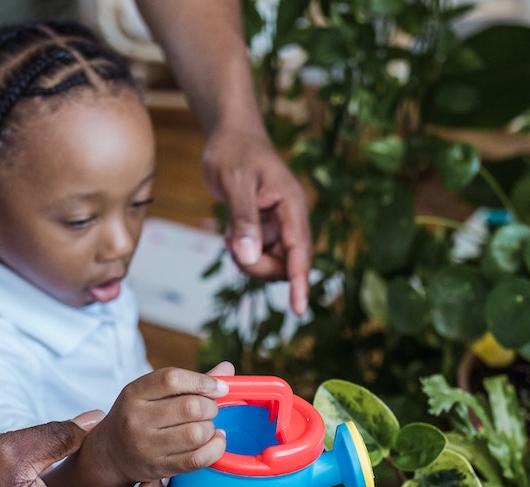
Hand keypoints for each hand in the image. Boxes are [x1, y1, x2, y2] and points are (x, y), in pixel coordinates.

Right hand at [89, 364, 233, 486]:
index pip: (172, 379)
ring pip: (197, 434)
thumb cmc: (138, 416)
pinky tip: (214, 441)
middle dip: (210, 406)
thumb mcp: (152, 393)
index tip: (219, 387)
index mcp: (134, 393)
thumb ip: (190, 382)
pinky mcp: (159, 467)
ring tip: (206, 427)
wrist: (110, 453)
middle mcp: (137, 419)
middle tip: (209, 409)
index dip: (202, 381)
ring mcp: (146, 446)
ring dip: (211, 428)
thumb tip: (227, 369)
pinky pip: (197, 459)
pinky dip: (215, 449)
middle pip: (190, 407)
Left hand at [202, 127, 310, 315]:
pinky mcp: (265, 228)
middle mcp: (290, 219)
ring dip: (247, 259)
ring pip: (269, 263)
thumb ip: (243, 221)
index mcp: (292, 206)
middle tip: (231, 244)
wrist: (229, 134)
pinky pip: (256, 254)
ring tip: (229, 232)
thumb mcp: (236, 183)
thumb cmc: (234, 150)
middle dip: (256, 266)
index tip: (298, 310)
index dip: (299, 283)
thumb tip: (247, 256)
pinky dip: (241, 251)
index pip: (300, 253)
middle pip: (283, 265)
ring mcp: (278, 225)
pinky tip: (230, 231)